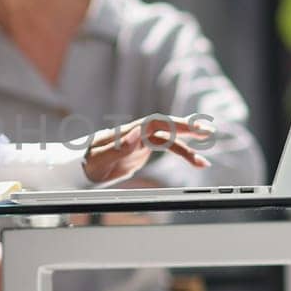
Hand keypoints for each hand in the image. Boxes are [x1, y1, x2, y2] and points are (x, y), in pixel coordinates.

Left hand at [81, 114, 213, 184]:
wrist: (81, 167)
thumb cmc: (88, 162)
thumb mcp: (100, 159)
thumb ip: (118, 147)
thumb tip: (136, 134)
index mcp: (130, 131)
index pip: (156, 123)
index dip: (174, 124)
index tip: (190, 128)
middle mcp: (138, 133)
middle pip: (167, 126)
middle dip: (189, 129)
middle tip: (208, 131)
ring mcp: (142, 141)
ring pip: (170, 140)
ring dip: (188, 148)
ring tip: (204, 163)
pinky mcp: (144, 150)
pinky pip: (167, 148)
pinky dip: (182, 153)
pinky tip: (195, 160)